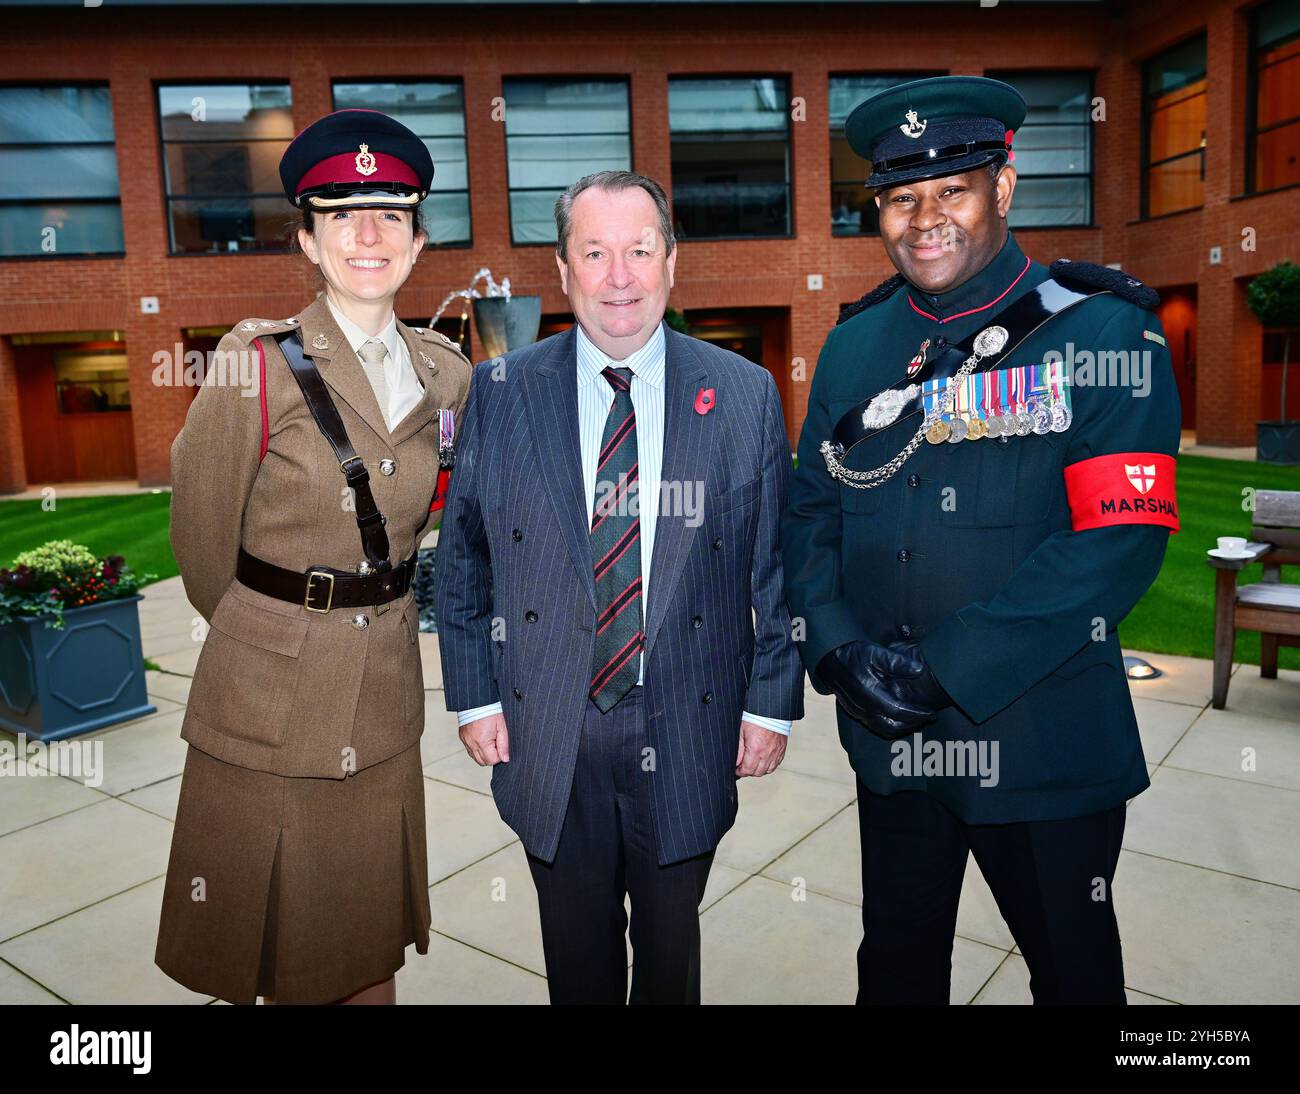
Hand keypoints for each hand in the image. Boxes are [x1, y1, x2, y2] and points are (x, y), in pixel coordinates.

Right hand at [460, 712, 509, 764]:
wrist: (477, 701)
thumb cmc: (490, 711)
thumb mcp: (502, 727)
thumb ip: (504, 744)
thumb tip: (505, 758)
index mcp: (482, 741)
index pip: (492, 760)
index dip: (500, 755)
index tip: (501, 745)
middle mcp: (472, 743)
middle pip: (483, 762)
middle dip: (492, 756)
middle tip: (496, 743)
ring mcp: (466, 741)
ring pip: (476, 758)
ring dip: (484, 754)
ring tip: (490, 740)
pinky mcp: (462, 738)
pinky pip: (470, 750)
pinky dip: (477, 748)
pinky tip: (482, 739)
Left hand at [735, 720, 786, 776]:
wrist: (770, 711)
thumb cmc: (755, 718)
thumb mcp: (741, 733)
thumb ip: (738, 750)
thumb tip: (736, 763)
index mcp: (756, 749)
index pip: (747, 770)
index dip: (740, 772)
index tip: (737, 769)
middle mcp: (767, 753)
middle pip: (757, 772)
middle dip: (748, 771)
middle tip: (743, 766)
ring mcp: (776, 752)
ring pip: (767, 770)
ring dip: (759, 769)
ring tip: (753, 763)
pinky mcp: (781, 750)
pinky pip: (776, 764)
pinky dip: (768, 765)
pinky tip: (763, 760)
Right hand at [817, 640, 948, 738]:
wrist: (828, 659)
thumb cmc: (852, 654)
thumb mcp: (875, 652)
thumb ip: (897, 662)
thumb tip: (919, 670)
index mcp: (870, 693)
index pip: (898, 711)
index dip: (916, 714)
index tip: (931, 712)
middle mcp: (863, 707)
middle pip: (892, 726)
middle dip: (912, 724)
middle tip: (928, 718)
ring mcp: (858, 712)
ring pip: (883, 729)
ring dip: (902, 728)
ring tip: (916, 720)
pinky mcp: (855, 712)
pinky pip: (875, 725)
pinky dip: (890, 726)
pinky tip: (898, 718)